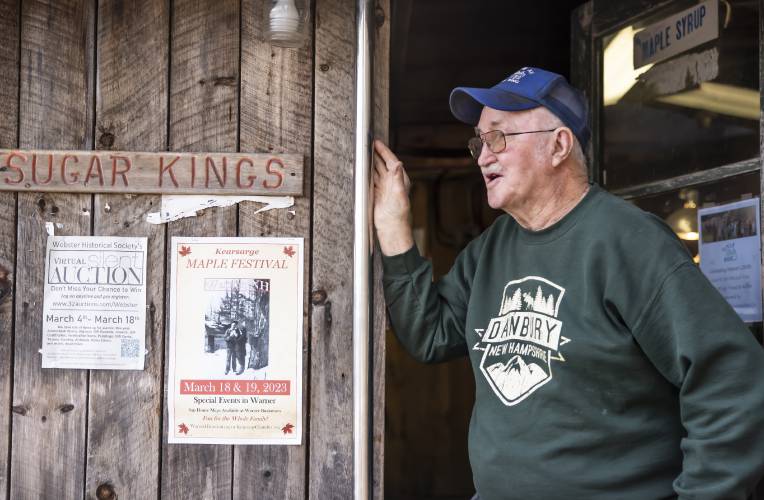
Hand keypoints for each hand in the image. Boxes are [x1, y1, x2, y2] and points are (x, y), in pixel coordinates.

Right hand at [372, 140, 413, 255]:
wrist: (391, 228)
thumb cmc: (399, 214)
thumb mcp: (399, 195)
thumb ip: (398, 179)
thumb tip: (398, 163)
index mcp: (400, 180)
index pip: (391, 161)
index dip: (384, 151)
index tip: (377, 143)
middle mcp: (392, 182)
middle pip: (382, 163)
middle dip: (375, 154)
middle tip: (367, 144)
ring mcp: (384, 187)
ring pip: (375, 171)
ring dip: (370, 162)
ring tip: (363, 153)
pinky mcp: (376, 194)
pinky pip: (370, 180)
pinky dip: (366, 173)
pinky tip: (361, 169)